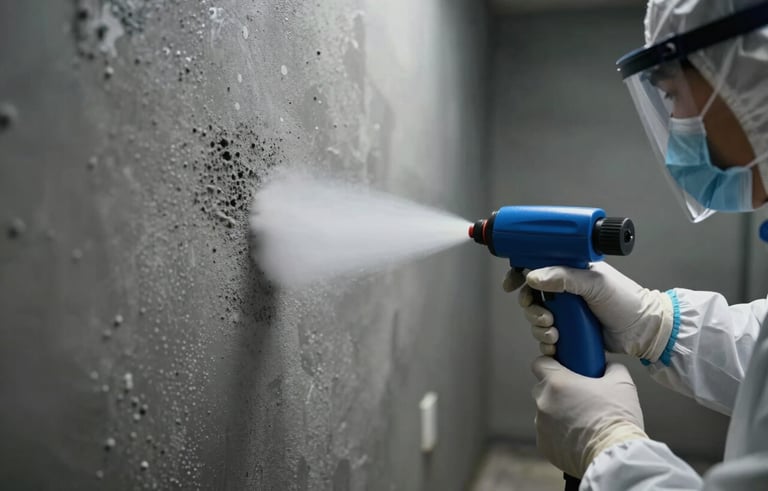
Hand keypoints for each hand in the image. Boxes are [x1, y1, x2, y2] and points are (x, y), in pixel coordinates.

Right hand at [503, 263, 672, 361]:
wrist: (645, 331)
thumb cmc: (627, 301)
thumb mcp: (595, 283)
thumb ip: (563, 277)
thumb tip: (532, 277)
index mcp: (572, 271)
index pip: (537, 267)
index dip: (520, 275)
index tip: (511, 286)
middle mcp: (567, 290)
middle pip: (532, 296)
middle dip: (531, 308)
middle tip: (544, 316)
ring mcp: (568, 312)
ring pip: (537, 318)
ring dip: (539, 327)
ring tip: (555, 332)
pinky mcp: (570, 331)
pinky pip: (547, 336)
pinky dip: (546, 341)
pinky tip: (555, 344)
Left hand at [531, 356, 647, 476]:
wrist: (614, 455)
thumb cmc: (616, 418)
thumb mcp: (622, 383)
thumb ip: (610, 367)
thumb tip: (607, 367)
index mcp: (557, 382)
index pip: (540, 363)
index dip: (551, 364)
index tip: (562, 369)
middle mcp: (543, 402)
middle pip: (543, 388)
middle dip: (558, 390)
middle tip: (579, 396)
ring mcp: (541, 424)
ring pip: (545, 412)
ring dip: (558, 413)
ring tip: (582, 420)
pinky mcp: (544, 444)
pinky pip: (548, 433)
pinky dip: (559, 433)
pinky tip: (578, 436)